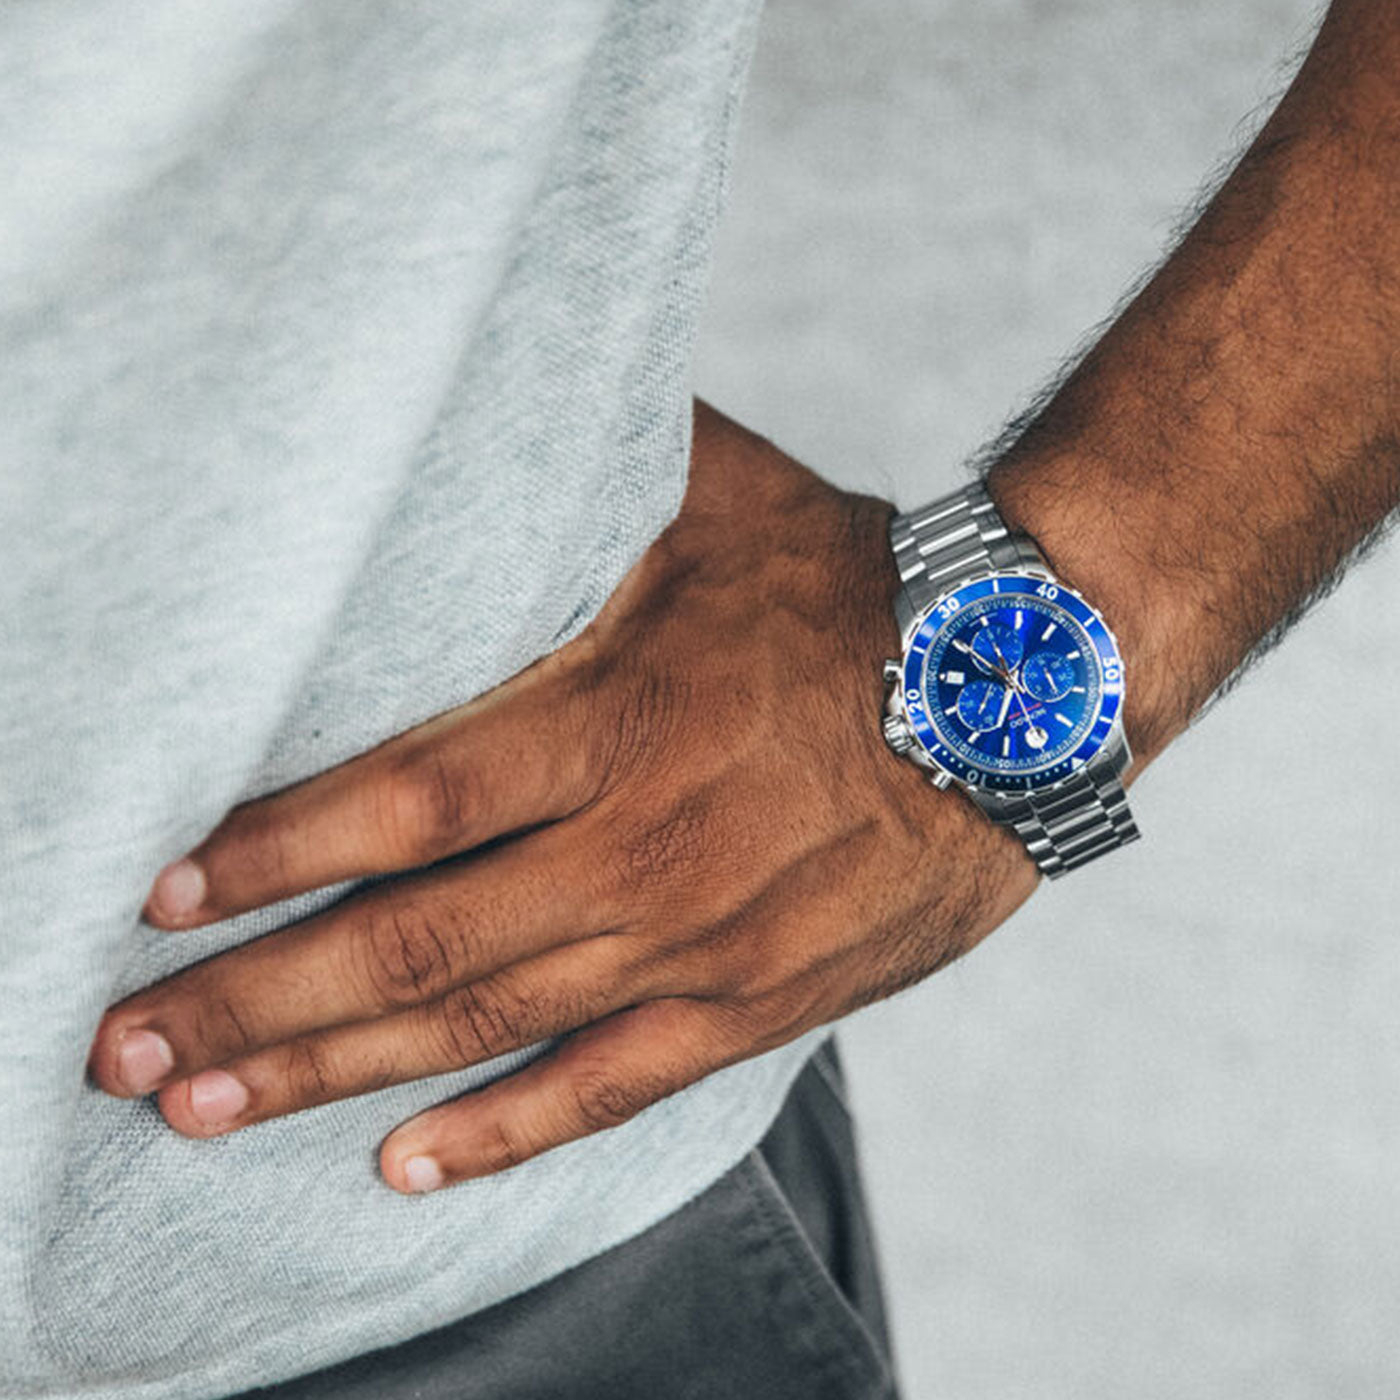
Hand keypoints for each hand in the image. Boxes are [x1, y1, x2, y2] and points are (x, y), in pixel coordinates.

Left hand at [88, 403, 1037, 1192]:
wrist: (1024, 690)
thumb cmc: (859, 589)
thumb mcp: (722, 501)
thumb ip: (595, 468)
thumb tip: (487, 384)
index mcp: (621, 717)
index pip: (407, 801)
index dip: (274, 851)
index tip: (167, 892)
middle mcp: (645, 845)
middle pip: (411, 944)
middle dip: (251, 999)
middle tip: (122, 1047)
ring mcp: (699, 940)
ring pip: (487, 1028)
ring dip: (331, 1074)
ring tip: (203, 1106)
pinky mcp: (757, 1000)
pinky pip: (612, 1087)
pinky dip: (503, 1132)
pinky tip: (407, 1164)